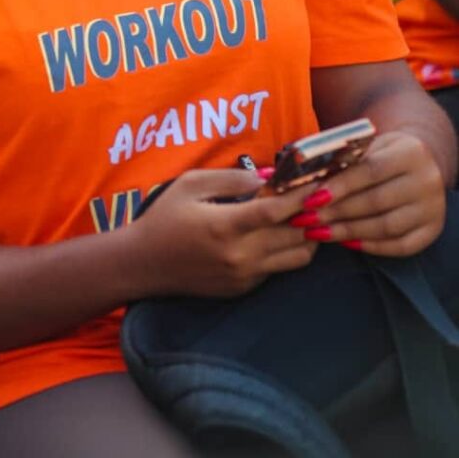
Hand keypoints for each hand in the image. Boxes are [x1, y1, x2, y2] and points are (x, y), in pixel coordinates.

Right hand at [128, 168, 317, 299]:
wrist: (144, 264)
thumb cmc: (165, 217)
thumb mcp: (190, 184)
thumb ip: (231, 178)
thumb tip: (267, 178)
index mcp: (225, 226)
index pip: (276, 211)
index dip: (301, 196)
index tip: (318, 182)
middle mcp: (239, 256)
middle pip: (296, 236)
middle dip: (313, 214)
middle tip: (321, 196)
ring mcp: (243, 276)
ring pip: (297, 258)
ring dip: (308, 236)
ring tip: (308, 215)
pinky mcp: (243, 288)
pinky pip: (278, 269)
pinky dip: (288, 250)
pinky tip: (282, 233)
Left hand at [295, 131, 445, 255]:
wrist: (420, 162)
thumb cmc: (382, 153)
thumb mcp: (368, 147)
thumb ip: (341, 161)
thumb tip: (301, 181)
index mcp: (410, 152)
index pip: (369, 171)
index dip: (338, 187)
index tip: (310, 200)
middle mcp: (427, 180)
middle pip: (375, 201)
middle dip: (336, 213)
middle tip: (306, 220)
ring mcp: (433, 208)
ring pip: (386, 226)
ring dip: (348, 232)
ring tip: (318, 233)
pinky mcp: (433, 230)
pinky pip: (401, 246)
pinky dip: (371, 246)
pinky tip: (346, 242)